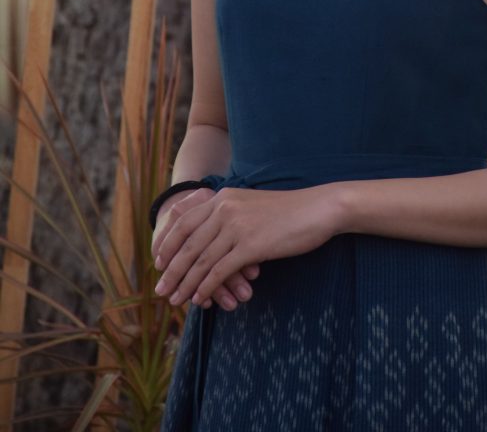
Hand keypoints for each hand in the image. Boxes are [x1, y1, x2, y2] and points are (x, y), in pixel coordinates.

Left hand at [153, 184, 339, 307]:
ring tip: (175, 300)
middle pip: (187, 243)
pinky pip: (220, 270)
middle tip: (160, 289)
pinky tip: (200, 299)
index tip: (157, 262)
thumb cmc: (288, 211)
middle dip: (171, 269)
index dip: (167, 244)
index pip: (183, 221)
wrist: (317, 209)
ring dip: (184, 283)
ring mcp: (237, 226)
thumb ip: (229, 215)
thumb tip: (210, 239)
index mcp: (223, 197)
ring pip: (200, 260)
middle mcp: (225, 208)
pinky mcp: (251, 244)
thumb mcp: (252, 205)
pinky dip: (206, 287)